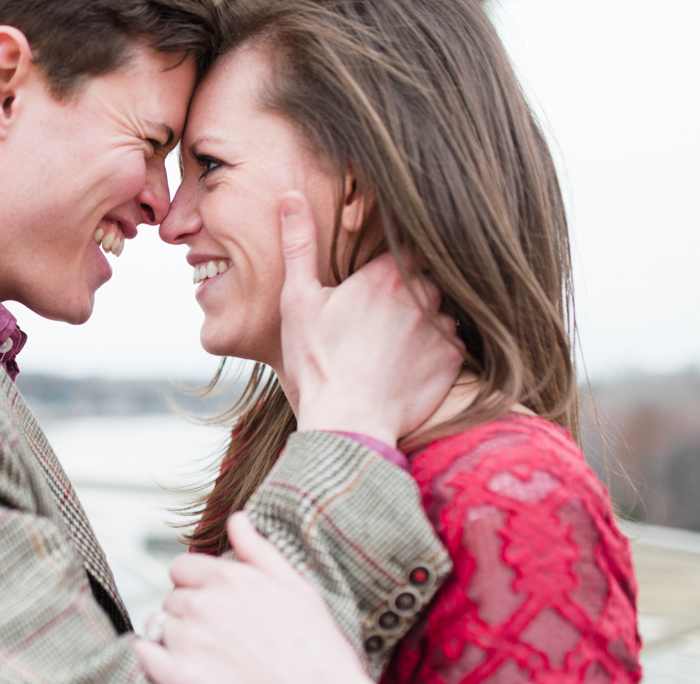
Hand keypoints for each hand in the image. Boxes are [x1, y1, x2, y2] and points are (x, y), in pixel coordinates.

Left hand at [134, 513, 382, 683]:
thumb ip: (260, 552)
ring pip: (160, 629)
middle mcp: (204, 604)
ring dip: (177, 642)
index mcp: (231, 579)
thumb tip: (236, 518)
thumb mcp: (299, 590)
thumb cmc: (321, 655)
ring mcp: (189, 642)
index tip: (216, 612)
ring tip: (215, 665)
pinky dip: (154, 661)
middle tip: (223, 644)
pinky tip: (183, 673)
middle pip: (171, 600)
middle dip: (189, 617)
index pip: (182, 568)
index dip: (196, 588)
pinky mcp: (179, 680)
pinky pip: (145, 657)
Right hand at [278, 191, 462, 445]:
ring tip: (389, 342)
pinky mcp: (453, 360)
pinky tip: (405, 364)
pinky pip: (450, 342)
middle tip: (376, 313)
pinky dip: (433, 348)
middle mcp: (423, 294)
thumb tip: (291, 197)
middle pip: (424, 275)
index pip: (405, 243)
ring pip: (439, 308)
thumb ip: (299, 244)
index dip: (393, 254)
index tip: (377, 270)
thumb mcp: (297, 301)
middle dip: (407, 286)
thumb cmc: (316, 364)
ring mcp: (442, 328)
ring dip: (422, 317)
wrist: (348, 425)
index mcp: (386, 274)